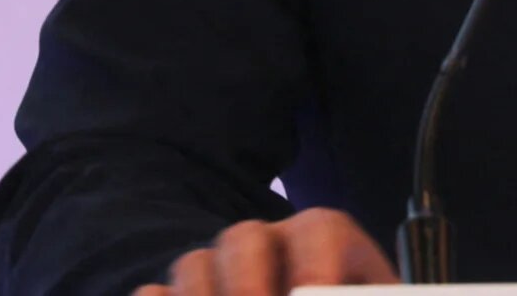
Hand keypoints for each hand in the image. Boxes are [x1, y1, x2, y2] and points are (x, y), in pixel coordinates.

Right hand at [137, 208, 398, 295]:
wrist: (320, 294)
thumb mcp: (364, 291)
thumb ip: (362, 292)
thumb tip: (337, 292)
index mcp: (322, 238)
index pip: (319, 229)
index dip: (314, 264)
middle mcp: (266, 243)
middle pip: (244, 238)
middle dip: (245, 284)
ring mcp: (217, 268)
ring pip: (192, 263)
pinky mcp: (177, 295)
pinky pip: (152, 293)